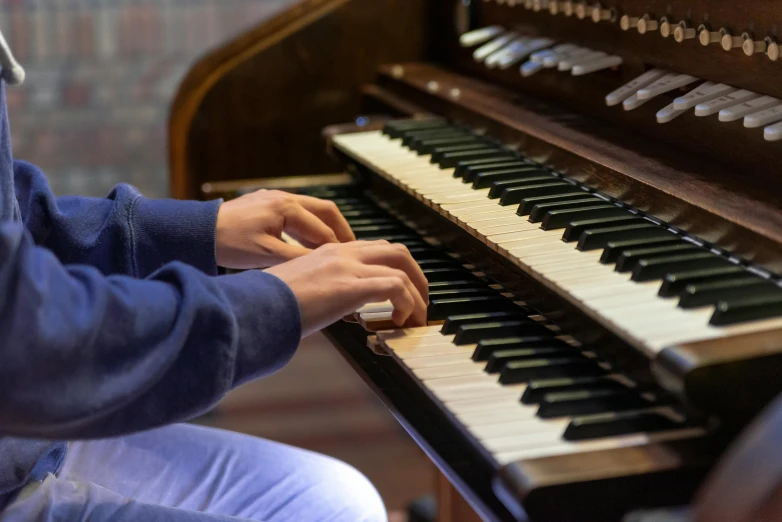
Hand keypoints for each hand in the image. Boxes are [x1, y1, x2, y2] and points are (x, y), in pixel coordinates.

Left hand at [215, 190, 355, 268]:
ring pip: (311, 211)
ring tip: (334, 250)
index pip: (323, 229)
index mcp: (287, 207)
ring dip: (324, 229)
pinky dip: (307, 228)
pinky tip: (308, 244)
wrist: (197, 231)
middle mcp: (284, 197)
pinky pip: (296, 213)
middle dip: (341, 230)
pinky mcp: (265, 204)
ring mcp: (274, 198)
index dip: (339, 247)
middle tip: (353, 249)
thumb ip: (299, 259)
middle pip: (325, 211)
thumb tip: (325, 266)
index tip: (350, 262)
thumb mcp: (267, 256)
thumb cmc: (228, 243)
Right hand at [266, 241, 428, 337]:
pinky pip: (396, 287)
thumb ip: (319, 294)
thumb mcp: (297, 292)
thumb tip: (329, 312)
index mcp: (327, 252)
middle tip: (420, 299)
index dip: (393, 268)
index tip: (399, 292)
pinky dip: (408, 303)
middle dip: (415, 274)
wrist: (251, 307)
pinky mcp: (350, 286)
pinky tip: (402, 321)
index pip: (372, 250)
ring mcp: (346, 267)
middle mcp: (340, 253)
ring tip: (418, 315)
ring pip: (401, 265)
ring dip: (417, 291)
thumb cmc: (266, 305)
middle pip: (395, 251)